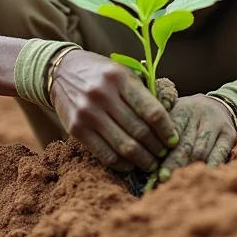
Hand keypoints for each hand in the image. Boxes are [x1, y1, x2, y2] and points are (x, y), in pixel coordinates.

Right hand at [50, 50, 177, 172]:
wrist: (62, 71)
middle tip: (165, 154)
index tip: (173, 139)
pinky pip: (104, 154)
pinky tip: (130, 165)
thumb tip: (167, 119)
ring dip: (142, 160)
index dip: (166, 129)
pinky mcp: (76, 129)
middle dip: (157, 147)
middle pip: (139, 131)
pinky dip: (121, 164)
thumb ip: (143, 91)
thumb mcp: (123, 71)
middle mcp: (103, 95)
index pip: (151, 110)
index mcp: (120, 78)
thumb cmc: (101, 73)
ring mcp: (88, 113)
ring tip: (152, 164)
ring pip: (123, 146)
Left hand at [157, 94, 236, 182]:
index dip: (162, 148)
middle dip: (173, 162)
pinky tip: (198, 177)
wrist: (217, 106)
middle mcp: (201, 113)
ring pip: (201, 151)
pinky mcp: (230, 135)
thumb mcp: (173, 111)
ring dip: (188, 168)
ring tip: (177, 182)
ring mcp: (217, 124)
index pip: (172, 128)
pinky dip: (209, 168)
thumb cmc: (187, 116)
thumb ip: (159, 126)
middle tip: (162, 178)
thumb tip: (140, 150)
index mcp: (184, 107)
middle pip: (186, 143)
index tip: (153, 166)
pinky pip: (220, 154)